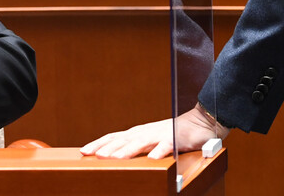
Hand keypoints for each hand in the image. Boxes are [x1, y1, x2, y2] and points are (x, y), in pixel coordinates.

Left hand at [80, 105, 226, 159]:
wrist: (200, 123)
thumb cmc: (173, 134)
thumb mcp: (150, 141)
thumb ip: (135, 147)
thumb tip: (115, 157)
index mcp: (138, 133)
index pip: (113, 137)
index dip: (98, 143)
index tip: (84, 151)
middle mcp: (145, 132)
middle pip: (122, 139)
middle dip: (107, 147)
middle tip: (93, 156)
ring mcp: (160, 134)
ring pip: (140, 142)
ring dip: (126, 150)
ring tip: (114, 158)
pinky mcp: (175, 139)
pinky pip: (166, 146)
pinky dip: (158, 152)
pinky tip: (152, 160)